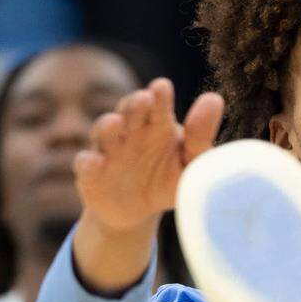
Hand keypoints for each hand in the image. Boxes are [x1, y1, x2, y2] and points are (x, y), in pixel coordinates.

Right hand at [74, 78, 224, 231]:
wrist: (138, 213)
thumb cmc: (169, 181)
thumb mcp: (191, 165)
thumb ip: (201, 137)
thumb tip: (215, 99)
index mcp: (157, 124)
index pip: (158, 104)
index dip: (159, 96)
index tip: (163, 88)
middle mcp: (130, 130)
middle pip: (129, 111)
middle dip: (134, 104)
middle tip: (144, 100)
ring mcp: (108, 149)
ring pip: (104, 131)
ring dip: (108, 126)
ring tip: (116, 123)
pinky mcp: (91, 173)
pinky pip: (86, 164)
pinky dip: (88, 162)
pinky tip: (95, 162)